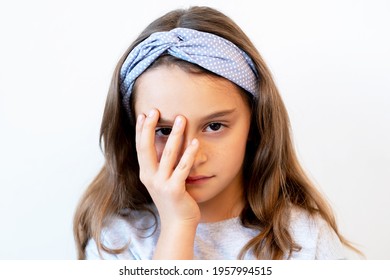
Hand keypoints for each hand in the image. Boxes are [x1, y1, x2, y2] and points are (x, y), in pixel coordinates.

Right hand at [135, 109, 200, 225]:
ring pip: (168, 154)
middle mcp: (150, 178)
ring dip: (175, 135)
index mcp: (146, 174)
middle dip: (151, 128)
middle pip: (148, 148)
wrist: (178, 224)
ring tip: (181, 119)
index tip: (144, 114)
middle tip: (155, 110)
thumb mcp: (161, 182)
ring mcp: (162, 184)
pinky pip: (183, 168)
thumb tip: (163, 147)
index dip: (141, 130)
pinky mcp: (175, 190)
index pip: (141, 148)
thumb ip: (160, 166)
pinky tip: (196, 142)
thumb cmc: (172, 201)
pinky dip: (190, 154)